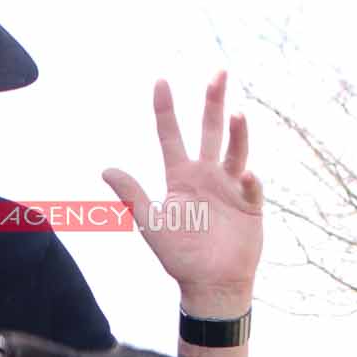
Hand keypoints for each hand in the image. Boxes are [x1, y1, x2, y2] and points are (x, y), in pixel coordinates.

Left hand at [102, 71, 262, 311]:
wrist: (210, 284)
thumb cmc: (180, 257)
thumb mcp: (151, 224)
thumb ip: (132, 195)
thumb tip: (105, 168)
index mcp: (181, 176)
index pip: (171, 136)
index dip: (166, 109)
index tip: (160, 80)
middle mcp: (207, 175)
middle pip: (211, 130)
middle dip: (214, 101)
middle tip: (219, 71)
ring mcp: (230, 186)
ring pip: (235, 150)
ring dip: (238, 133)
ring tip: (238, 114)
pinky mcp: (250, 204)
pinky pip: (250, 186)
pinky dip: (249, 179)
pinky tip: (245, 174)